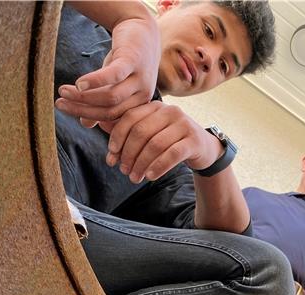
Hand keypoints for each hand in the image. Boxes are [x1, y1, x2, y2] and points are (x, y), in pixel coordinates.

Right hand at [55, 3, 158, 126]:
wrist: (141, 29)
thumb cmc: (125, 60)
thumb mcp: (113, 84)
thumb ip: (101, 104)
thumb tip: (85, 124)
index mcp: (138, 106)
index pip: (111, 119)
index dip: (87, 116)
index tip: (66, 110)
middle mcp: (142, 96)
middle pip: (110, 111)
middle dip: (82, 110)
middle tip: (59, 104)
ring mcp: (140, 79)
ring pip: (111, 98)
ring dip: (84, 97)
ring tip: (63, 91)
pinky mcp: (133, 61)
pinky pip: (114, 76)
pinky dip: (96, 81)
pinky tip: (79, 84)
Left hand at [104, 101, 220, 182]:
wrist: (204, 149)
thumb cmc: (172, 141)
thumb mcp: (151, 132)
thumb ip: (129, 129)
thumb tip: (100, 125)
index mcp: (155, 106)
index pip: (130, 118)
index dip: (117, 138)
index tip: (111, 156)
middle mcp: (170, 111)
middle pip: (141, 132)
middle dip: (128, 154)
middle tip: (123, 171)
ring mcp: (184, 124)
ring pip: (155, 145)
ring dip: (141, 164)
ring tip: (135, 178)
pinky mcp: (194, 140)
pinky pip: (172, 154)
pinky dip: (158, 167)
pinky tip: (150, 177)